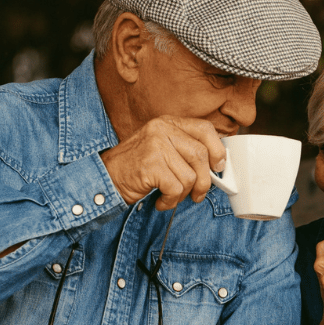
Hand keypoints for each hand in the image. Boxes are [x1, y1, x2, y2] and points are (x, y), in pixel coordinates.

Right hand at [100, 117, 226, 209]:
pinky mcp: (150, 165)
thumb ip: (186, 150)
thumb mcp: (162, 149)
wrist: (105, 177)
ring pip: (190, 176)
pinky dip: (171, 201)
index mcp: (168, 123)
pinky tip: (161, 201)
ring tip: (171, 197)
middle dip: (204, 181)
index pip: (205, 128)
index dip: (217, 149)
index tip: (219, 167)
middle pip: (201, 155)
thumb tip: (219, 165)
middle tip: (197, 195)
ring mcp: (155, 145)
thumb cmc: (138, 167)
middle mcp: (162, 129)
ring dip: (184, 194)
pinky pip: (176, 189)